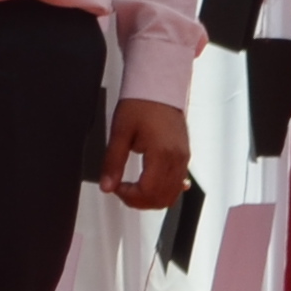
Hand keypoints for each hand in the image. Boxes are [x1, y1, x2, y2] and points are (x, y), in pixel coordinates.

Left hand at [102, 96, 190, 213]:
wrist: (159, 89)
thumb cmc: (141, 105)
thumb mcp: (119, 133)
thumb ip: (112, 162)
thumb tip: (106, 185)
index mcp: (162, 154)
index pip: (149, 191)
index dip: (129, 196)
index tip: (116, 187)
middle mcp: (177, 159)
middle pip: (162, 198)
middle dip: (139, 201)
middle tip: (121, 190)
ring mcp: (183, 159)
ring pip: (172, 195)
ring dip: (150, 198)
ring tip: (132, 188)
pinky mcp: (184, 157)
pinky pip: (178, 184)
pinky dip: (163, 191)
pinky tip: (149, 185)